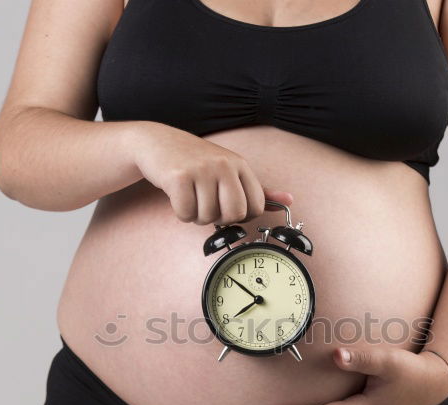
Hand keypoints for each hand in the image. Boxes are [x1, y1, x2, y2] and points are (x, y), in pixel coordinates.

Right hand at [131, 123, 292, 224]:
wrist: (158, 143)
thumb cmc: (196, 161)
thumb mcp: (230, 170)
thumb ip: (259, 189)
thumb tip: (289, 201)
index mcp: (240, 165)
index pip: (256, 208)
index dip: (240, 215)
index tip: (226, 206)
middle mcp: (224, 165)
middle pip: (235, 215)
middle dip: (219, 218)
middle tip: (207, 204)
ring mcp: (201, 169)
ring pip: (208, 217)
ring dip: (196, 215)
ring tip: (191, 196)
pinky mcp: (179, 177)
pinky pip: (186, 213)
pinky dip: (181, 213)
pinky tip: (178, 196)